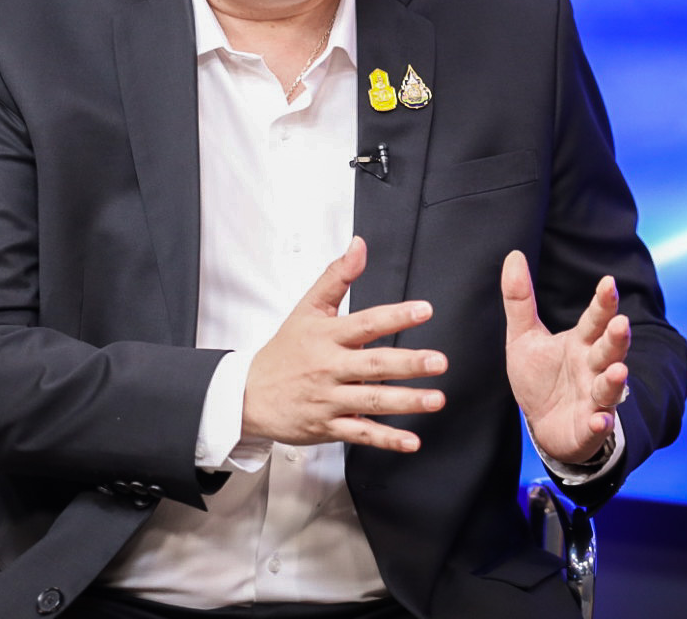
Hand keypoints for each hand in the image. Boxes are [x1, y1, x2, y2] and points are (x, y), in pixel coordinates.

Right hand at [243, 237, 447, 451]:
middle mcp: (329, 368)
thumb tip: (359, 246)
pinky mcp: (329, 426)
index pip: (365, 323)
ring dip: (406, 402)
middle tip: (438, 361)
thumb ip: (336, 276)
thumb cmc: (284, 351)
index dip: (394, 316)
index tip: (424, 310)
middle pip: (373, 365)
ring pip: (371, 401)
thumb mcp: (307, 308)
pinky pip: (361, 433)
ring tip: (435, 399)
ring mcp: (329, 399)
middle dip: (408, 363)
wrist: (249, 395)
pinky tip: (411, 441)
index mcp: (327, 336)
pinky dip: (387, 439)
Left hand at [501, 251, 629, 464]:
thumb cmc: (540, 377)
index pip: (595, 319)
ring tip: (619, 370)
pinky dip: (599, 423)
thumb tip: (513, 254)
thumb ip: (520, 299)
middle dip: (617, 338)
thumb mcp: (524, 336)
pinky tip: (599, 419)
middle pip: (608, 350)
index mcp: (581, 343)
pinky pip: (597, 425)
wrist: (543, 423)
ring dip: (615, 380)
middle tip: (621, 323)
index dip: (603, 302)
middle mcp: (593, 367)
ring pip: (609, 386)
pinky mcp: (590, 426)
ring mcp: (594, 398)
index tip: (608, 283)